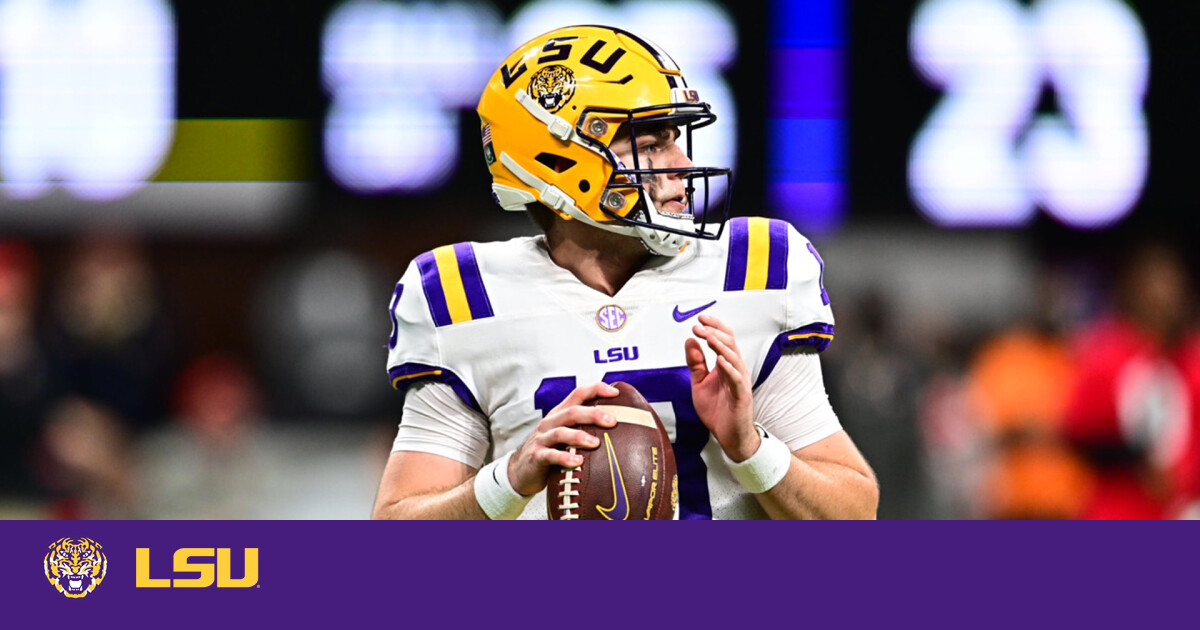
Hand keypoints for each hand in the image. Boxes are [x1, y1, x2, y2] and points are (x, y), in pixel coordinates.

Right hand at [507, 382, 618, 495]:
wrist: (521, 470)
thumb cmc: (550, 451)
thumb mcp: (565, 436)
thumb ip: (584, 429)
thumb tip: (618, 428)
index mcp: (560, 414)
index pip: (578, 394)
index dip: (596, 389)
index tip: (615, 393)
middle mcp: (551, 422)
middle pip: (572, 412)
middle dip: (593, 414)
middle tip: (612, 421)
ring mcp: (542, 439)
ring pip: (561, 432)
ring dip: (579, 436)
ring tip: (595, 443)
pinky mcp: (536, 456)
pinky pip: (550, 455)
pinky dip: (564, 458)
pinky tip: (577, 462)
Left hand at [685, 314, 759, 461]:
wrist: (729, 436)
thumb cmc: (718, 410)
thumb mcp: (699, 384)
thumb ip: (695, 364)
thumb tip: (690, 341)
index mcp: (726, 365)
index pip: (723, 339)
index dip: (714, 327)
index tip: (699, 319)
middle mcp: (735, 370)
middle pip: (729, 344)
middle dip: (713, 332)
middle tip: (698, 326)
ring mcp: (740, 382)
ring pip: (734, 358)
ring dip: (720, 346)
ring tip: (708, 337)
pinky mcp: (742, 396)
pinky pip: (737, 379)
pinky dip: (729, 369)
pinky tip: (720, 361)